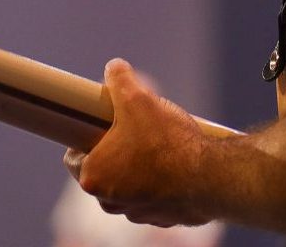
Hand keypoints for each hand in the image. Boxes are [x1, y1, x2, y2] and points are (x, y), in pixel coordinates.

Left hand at [63, 59, 211, 227]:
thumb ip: (119, 79)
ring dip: (136, 166)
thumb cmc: (168, 143)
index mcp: (93, 177)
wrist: (211, 178)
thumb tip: (114, 68)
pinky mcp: (161, 217)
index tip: (100, 125)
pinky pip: (152, 195)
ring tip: (155, 144)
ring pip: (127, 183)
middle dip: (114, 150)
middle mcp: (110, 202)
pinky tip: (172, 164)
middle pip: (102, 169)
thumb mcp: (137, 97)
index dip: (86, 136)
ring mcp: (136, 213)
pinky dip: (159, 181)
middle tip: (132, 129)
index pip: (74, 156)